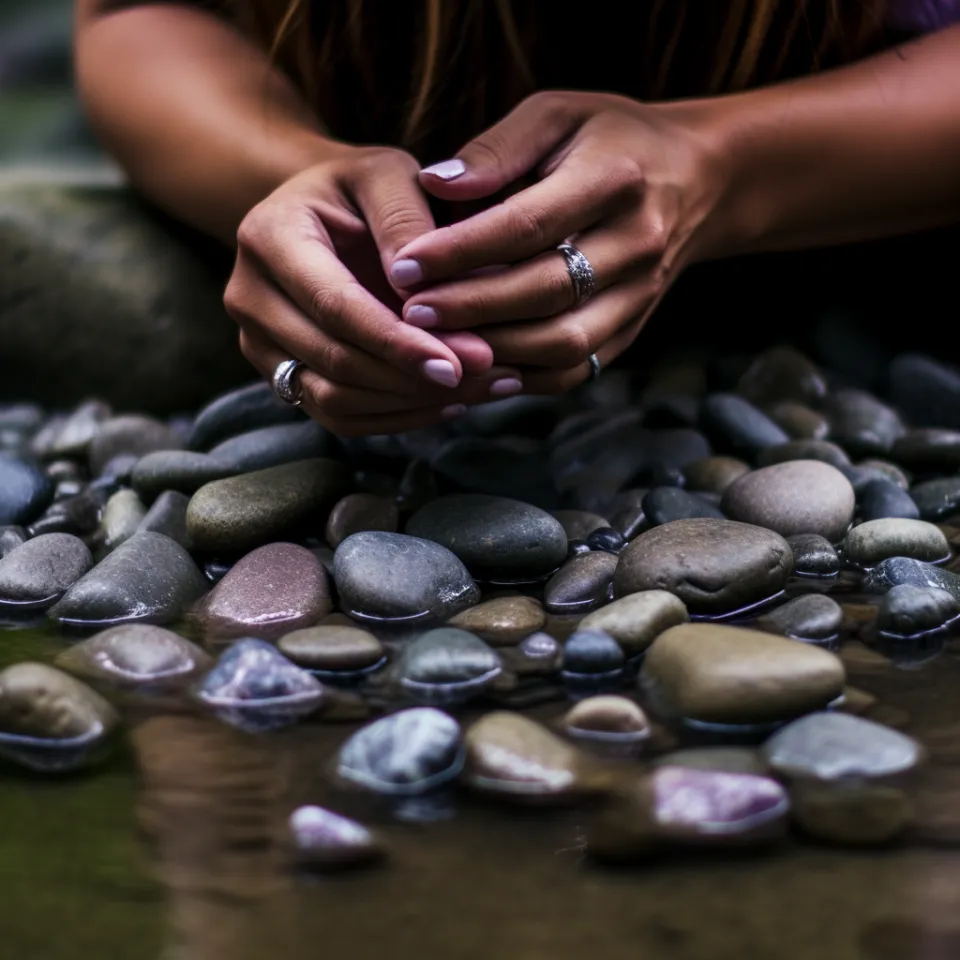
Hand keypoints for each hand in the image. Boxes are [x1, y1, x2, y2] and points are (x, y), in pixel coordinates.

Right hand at [225, 145, 524, 434]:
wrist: (327, 214)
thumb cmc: (365, 189)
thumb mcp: (388, 175)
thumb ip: (404, 220)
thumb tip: (423, 294)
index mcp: (269, 237)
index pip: (335, 306)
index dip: (397, 341)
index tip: (460, 362)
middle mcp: (250, 296)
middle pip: (334, 361)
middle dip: (413, 377)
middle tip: (487, 376)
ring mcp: (259, 344)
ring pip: (334, 400)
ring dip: (411, 404)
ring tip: (482, 391)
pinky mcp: (282, 376)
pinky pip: (339, 418)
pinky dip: (397, 419)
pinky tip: (450, 404)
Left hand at [388, 92, 727, 393]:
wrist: (694, 180)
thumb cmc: (607, 139)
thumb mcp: (556, 115)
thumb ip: (495, 149)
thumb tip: (431, 185)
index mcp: (615, 178)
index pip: (527, 224)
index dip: (461, 251)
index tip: (404, 266)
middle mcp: (636, 242)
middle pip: (545, 291)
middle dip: (470, 308)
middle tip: (409, 314)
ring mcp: (640, 295)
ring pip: (564, 343)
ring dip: (494, 351)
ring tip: (435, 344)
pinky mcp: (632, 330)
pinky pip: (576, 370)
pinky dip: (524, 377)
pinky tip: (478, 367)